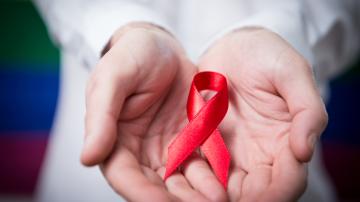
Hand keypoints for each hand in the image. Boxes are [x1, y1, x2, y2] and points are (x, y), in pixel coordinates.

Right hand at [81, 23, 227, 200]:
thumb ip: (101, 117)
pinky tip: (225, 182)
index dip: (141, 193)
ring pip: (182, 179)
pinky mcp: (192, 138)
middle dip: (174, 200)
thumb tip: (88, 158)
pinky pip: (203, 160)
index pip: (125, 176)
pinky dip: (214, 172)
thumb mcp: (112, 79)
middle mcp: (142, 151)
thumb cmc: (131, 57)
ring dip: (197, 193)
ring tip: (217, 199)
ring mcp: (169, 147)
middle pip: (155, 185)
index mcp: (115, 140)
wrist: (160, 45)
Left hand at [198, 28, 327, 200]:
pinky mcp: (206, 143)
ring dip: (212, 196)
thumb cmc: (267, 56)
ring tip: (194, 198)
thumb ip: (306, 110)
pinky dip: (193, 179)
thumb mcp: (292, 73)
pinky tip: (182, 183)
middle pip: (256, 192)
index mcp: (286, 141)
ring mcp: (231, 151)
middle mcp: (260, 154)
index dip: (277, 192)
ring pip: (226, 188)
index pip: (288, 180)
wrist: (233, 45)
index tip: (261, 197)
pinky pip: (199, 168)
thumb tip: (305, 151)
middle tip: (219, 201)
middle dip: (241, 200)